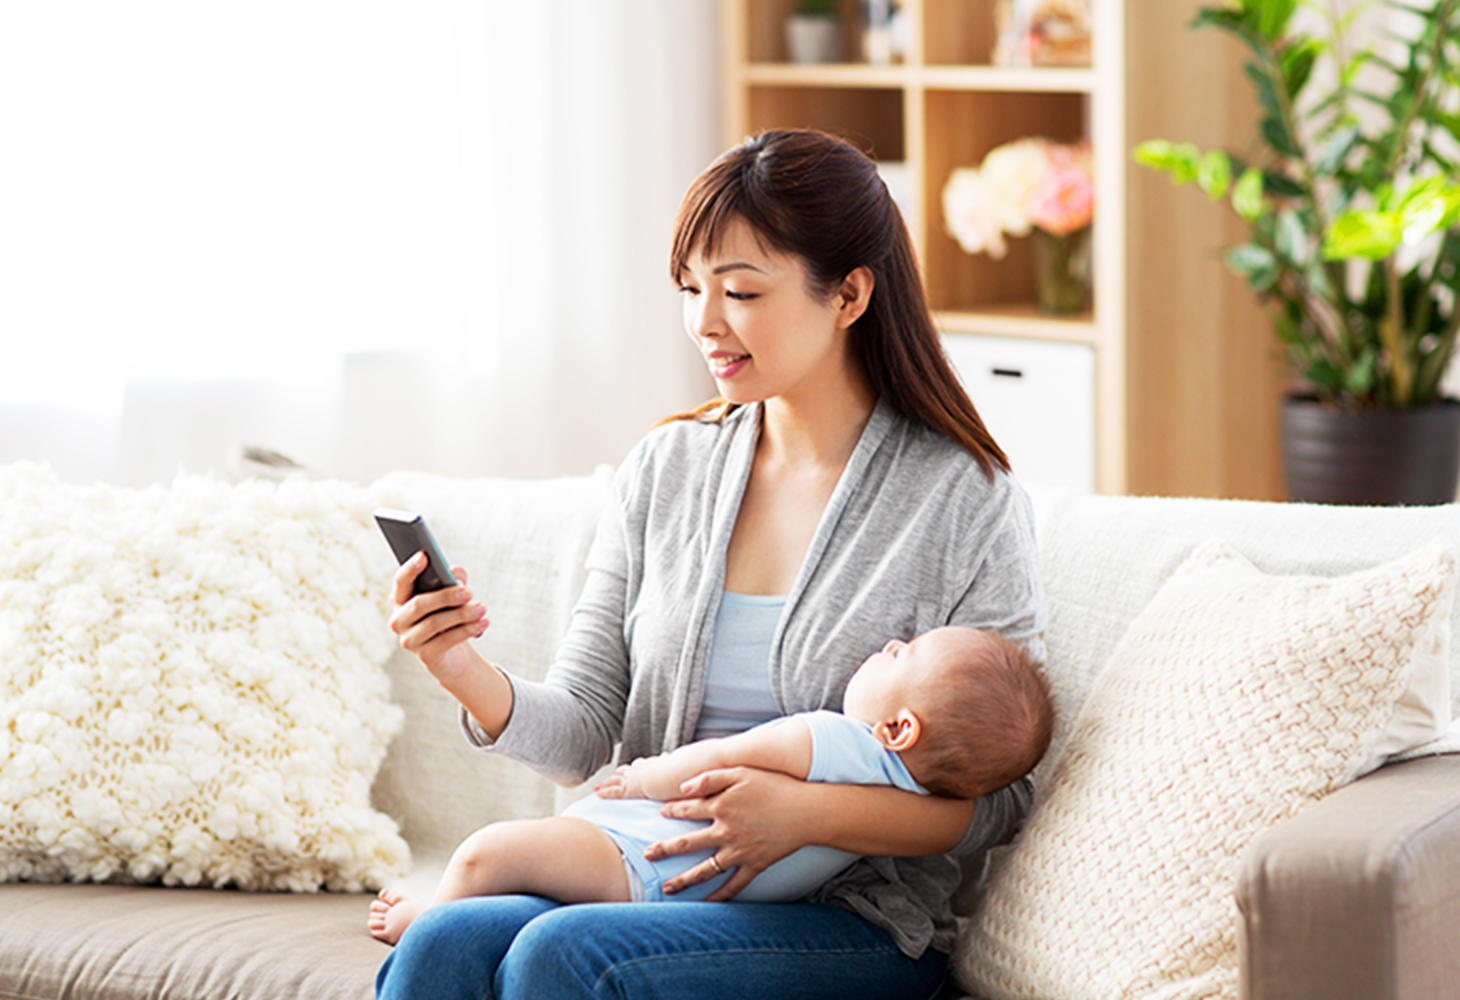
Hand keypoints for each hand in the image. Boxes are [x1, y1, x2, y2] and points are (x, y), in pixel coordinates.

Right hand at [388, 553, 488, 679]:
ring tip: (481, 608)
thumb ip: (454, 578)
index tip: (424, 555)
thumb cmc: (450, 613)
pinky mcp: (424, 655)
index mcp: (401, 598)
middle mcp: (399, 619)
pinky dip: (467, 630)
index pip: (401, 581)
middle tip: (468, 592)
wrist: (453, 651)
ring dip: (462, 614)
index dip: (411, 568)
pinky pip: (446, 640)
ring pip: (434, 623)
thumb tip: (456, 577)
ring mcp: (409, 639)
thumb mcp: (454, 592)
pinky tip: (483, 623)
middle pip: (418, 605)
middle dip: (445, 596)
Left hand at [595, 756, 673, 800]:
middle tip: (612, 776)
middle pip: (624, 771)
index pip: (638, 765)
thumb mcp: (670, 763)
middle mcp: (637, 769)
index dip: (633, 767)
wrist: (666, 775)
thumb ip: (667, 760)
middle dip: (617, 774)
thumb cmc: (672, 770)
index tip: (630, 768)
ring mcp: (631, 778)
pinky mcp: (627, 789)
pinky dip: (605, 792)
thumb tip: (667, 755)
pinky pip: (613, 791)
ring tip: (598, 787)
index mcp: (649, 764)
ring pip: (614, 780)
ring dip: (606, 783)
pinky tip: (597, 793)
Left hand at [645, 766, 806, 901]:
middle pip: (688, 843)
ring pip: (705, 869)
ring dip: (684, 880)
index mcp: (720, 806)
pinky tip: (706, 903)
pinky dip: (720, 896)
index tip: (660, 812)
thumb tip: (682, 787)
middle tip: (647, 855)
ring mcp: (739, 851)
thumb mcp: (741, 772)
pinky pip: (734, 885)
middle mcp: (726, 832)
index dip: (671, 810)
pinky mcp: (755, 864)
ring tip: (667, 888)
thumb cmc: (775, 786)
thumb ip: (709, 777)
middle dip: (665, 849)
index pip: (687, 810)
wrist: (807, 810)